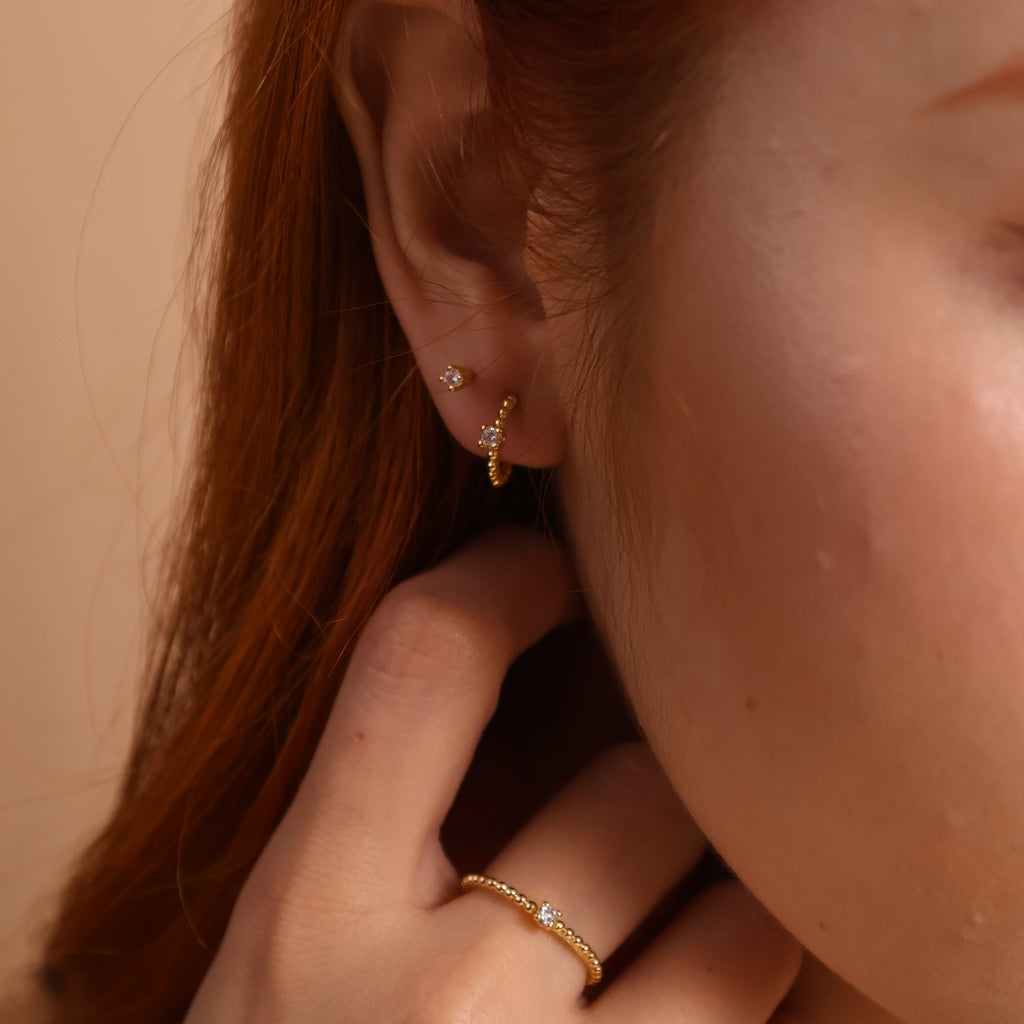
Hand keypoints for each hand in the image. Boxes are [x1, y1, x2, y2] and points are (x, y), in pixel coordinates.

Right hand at [185, 528, 801, 1021]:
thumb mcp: (285, 967)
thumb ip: (382, 835)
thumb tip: (518, 669)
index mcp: (306, 920)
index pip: (423, 657)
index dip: (504, 580)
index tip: (554, 573)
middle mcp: (430, 1012)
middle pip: (637, 790)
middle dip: (658, 788)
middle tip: (645, 812)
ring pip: (747, 937)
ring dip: (736, 924)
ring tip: (687, 949)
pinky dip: (751, 1015)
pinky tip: (696, 1012)